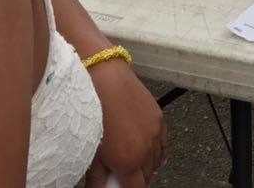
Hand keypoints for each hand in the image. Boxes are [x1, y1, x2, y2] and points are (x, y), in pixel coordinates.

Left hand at [88, 59, 166, 185]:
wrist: (103, 76)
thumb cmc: (92, 110)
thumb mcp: (90, 149)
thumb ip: (96, 177)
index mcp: (128, 160)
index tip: (121, 186)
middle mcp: (146, 149)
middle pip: (147, 176)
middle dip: (136, 179)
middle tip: (122, 176)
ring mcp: (155, 132)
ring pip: (156, 161)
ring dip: (146, 166)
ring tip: (133, 164)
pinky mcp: (158, 117)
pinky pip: (163, 144)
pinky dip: (158, 153)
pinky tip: (151, 156)